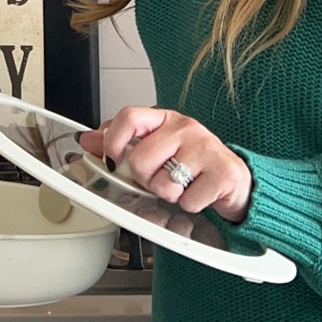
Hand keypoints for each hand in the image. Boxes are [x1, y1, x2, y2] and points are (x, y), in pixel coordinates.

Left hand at [77, 107, 252, 223]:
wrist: (234, 179)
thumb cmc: (192, 163)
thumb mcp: (156, 149)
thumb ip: (121, 144)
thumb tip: (87, 140)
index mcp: (165, 119)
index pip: (129, 116)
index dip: (113, 140)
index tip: (113, 159)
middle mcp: (185, 128)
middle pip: (141, 158)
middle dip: (145, 179)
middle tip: (160, 179)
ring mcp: (206, 148)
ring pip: (164, 183)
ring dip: (169, 194)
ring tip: (182, 186)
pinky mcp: (223, 172)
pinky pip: (188, 201)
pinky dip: (190, 205)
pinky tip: (199, 194)